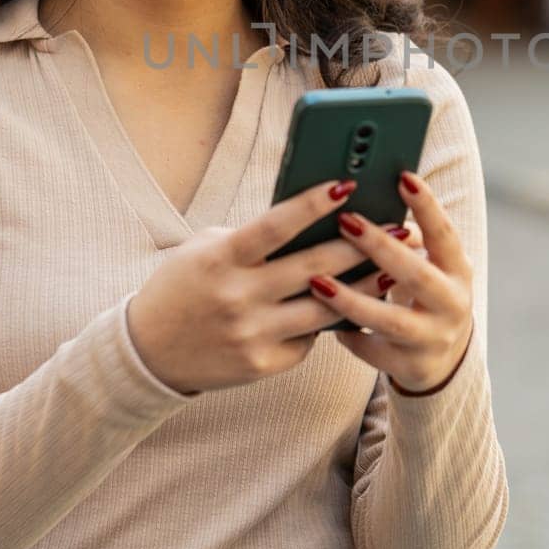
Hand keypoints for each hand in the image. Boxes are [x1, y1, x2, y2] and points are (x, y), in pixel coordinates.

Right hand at [126, 179, 417, 394]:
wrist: (148, 352)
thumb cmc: (183, 286)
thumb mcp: (206, 250)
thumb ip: (252, 238)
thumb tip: (313, 219)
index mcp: (222, 259)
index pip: (275, 226)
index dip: (312, 204)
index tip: (347, 184)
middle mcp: (239, 297)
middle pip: (314, 267)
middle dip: (362, 245)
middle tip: (399, 228)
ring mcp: (252, 335)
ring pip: (324, 307)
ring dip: (364, 285)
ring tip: (393, 266)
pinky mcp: (263, 364)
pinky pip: (308, 338)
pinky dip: (327, 319)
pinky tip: (352, 304)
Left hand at [306, 171, 474, 393]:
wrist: (444, 362)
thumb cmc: (423, 296)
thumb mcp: (429, 268)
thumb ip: (406, 242)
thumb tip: (360, 203)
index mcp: (457, 271)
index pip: (444, 234)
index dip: (427, 206)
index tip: (403, 176)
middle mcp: (452, 304)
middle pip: (416, 275)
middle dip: (381, 248)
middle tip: (347, 221)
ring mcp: (434, 339)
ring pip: (391, 320)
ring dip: (352, 299)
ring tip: (317, 281)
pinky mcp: (412, 367)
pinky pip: (373, 350)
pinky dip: (348, 335)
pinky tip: (322, 323)